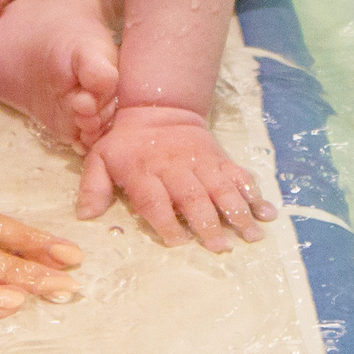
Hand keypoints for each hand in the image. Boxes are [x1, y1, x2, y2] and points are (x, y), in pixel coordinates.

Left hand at [76, 105, 276, 250]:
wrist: (158, 107)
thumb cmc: (126, 142)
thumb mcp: (101, 157)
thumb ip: (93, 187)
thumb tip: (85, 216)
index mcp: (143, 170)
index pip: (155, 199)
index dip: (166, 220)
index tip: (177, 241)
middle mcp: (174, 167)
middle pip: (193, 196)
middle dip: (207, 221)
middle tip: (220, 246)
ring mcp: (201, 163)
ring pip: (222, 188)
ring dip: (238, 212)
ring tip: (252, 236)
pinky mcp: (220, 159)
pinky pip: (240, 176)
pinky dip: (256, 194)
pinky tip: (269, 213)